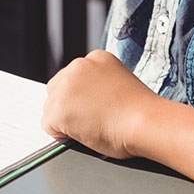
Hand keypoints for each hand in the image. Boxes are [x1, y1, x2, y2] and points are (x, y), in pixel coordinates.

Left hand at [41, 49, 157, 158]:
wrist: (146, 122)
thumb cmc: (141, 112)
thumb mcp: (119, 84)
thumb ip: (98, 85)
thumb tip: (84, 102)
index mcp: (96, 58)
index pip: (73, 78)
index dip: (82, 98)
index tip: (96, 108)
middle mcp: (78, 66)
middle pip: (57, 89)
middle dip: (68, 106)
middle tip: (92, 121)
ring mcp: (66, 86)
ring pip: (51, 107)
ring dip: (66, 120)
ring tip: (92, 127)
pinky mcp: (59, 107)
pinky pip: (48, 125)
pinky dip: (61, 134)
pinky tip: (84, 134)